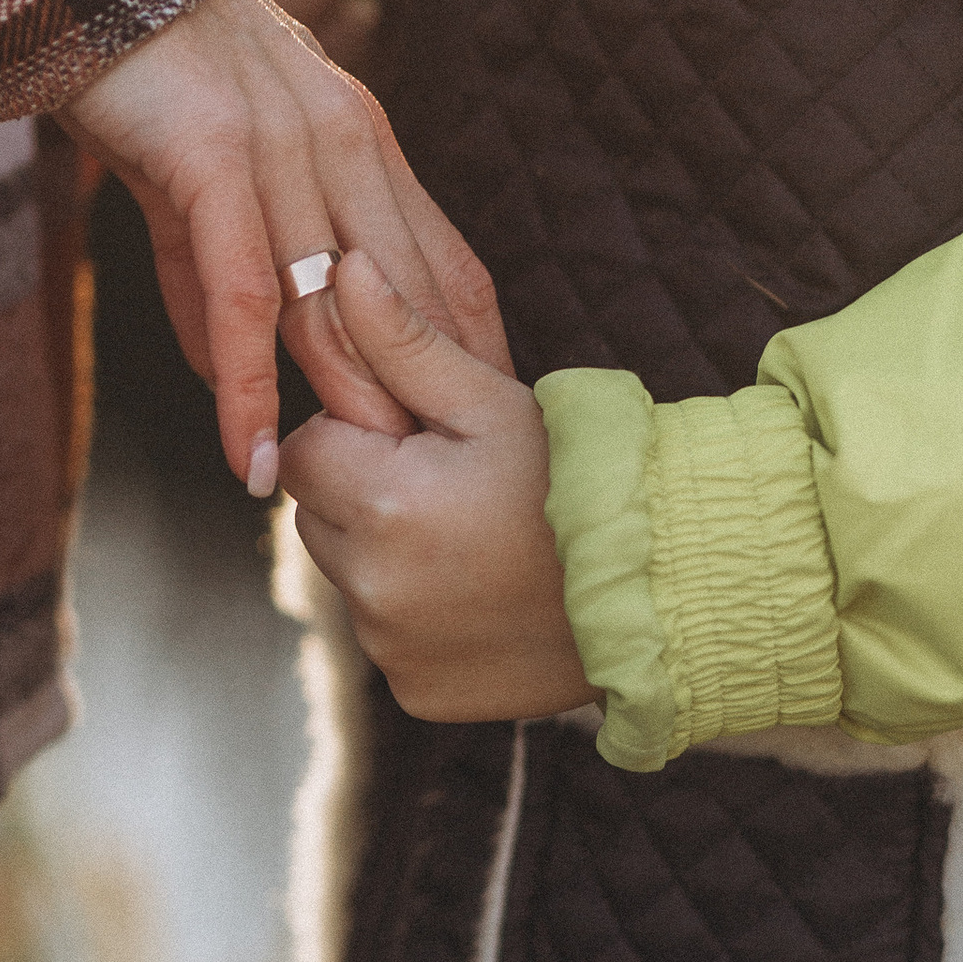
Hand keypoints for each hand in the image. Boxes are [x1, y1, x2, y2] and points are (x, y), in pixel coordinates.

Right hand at [60, 0, 507, 492]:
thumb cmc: (143, 72)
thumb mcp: (202, 182)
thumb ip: (216, 276)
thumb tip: (226, 372)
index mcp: (359, 144)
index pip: (445, 266)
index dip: (471, 354)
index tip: (486, 433)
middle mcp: (343, 145)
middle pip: (405, 300)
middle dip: (427, 399)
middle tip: (445, 487)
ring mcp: (284, 149)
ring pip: (332, 307)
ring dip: (347, 409)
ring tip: (357, 491)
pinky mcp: (215, 159)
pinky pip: (242, 294)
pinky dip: (247, 385)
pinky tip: (249, 455)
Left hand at [279, 251, 590, 719]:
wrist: (657, 594)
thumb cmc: (578, 482)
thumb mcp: (493, 401)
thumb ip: (404, 342)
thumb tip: (338, 268)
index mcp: (383, 503)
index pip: (305, 451)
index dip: (355, 436)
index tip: (418, 441)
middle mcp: (372, 587)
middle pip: (318, 518)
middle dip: (366, 495)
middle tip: (453, 490)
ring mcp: (391, 650)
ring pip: (351, 580)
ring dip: (389, 556)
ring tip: (475, 543)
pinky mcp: (414, 693)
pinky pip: (388, 640)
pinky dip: (419, 618)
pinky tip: (483, 598)